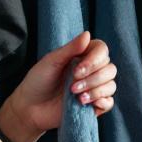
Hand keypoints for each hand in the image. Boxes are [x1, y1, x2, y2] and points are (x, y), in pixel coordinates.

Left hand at [0, 31, 115, 141]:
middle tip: (72, 86)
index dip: (95, 59)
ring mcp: (92, 89)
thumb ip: (70, 48)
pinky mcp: (92, 106)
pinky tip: (84, 103)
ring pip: (111, 85)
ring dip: (96, 90)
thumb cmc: (38, 81)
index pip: (102, 50)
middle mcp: (90, 72)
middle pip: (110, 68)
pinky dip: (101, 102)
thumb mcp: (51, 61)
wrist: (29, 108)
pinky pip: (109, 102)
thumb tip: (87, 33)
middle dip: (93, 78)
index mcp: (81, 57)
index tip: (78, 70)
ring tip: (76, 96)